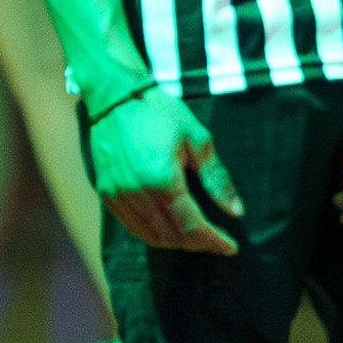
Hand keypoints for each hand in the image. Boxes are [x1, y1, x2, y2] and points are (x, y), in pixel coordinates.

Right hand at [93, 88, 242, 253]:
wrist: (115, 95)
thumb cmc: (159, 112)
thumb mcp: (198, 139)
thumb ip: (216, 179)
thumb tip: (236, 211)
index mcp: (163, 180)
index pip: (192, 226)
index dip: (213, 241)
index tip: (231, 247)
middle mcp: (137, 194)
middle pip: (172, 237)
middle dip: (198, 243)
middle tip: (218, 239)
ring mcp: (118, 196)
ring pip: (151, 236)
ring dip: (176, 242)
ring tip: (196, 235)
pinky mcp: (106, 194)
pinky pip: (132, 226)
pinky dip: (153, 234)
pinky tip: (168, 227)